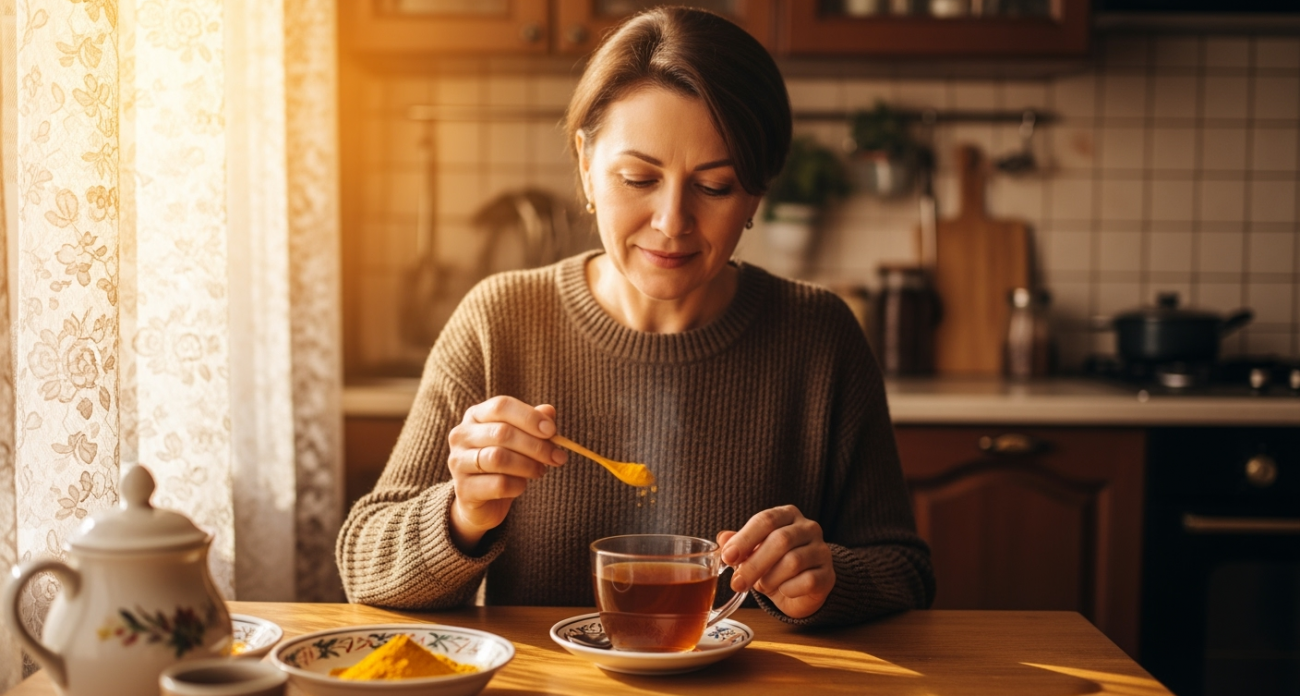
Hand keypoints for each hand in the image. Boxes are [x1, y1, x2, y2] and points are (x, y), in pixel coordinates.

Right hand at [446, 396, 567, 551]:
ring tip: (541, 471)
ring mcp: (458, 462)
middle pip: (502, 433)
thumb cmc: (503, 464)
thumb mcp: (519, 440)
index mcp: (475, 416)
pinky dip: (517, 485)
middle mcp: (461, 435)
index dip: (529, 417)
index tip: (552, 431)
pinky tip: (522, 485)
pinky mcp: (463, 489)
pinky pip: (498, 484)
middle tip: (557, 457)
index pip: (501, 406)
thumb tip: (549, 411)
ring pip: (498, 458)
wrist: (481, 502)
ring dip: (528, 465)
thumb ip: (533, 423)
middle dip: (536, 445)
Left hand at [717, 505, 834, 618]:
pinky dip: (789, 589)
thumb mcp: (753, 552)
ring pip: (793, 562)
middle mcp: (808, 528)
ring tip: (761, 586)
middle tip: (737, 583)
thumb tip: (723, 538)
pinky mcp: (829, 574)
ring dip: (770, 578)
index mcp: (788, 515)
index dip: (745, 539)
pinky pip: (808, 581)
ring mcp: (822, 550)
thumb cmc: (774, 564)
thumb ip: (739, 544)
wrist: (802, 588)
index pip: (766, 520)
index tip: (727, 556)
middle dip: (754, 564)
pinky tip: (782, 591)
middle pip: (780, 540)